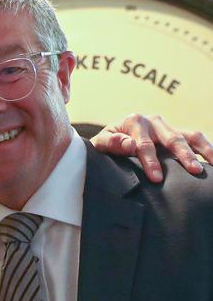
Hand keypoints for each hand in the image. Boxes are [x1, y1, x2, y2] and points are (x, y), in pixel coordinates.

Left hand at [91, 113, 212, 182]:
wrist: (110, 138)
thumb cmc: (105, 144)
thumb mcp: (100, 144)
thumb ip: (110, 143)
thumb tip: (129, 144)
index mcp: (134, 121)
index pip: (144, 144)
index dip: (150, 162)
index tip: (156, 178)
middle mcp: (154, 121)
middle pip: (172, 138)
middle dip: (183, 156)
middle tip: (194, 172)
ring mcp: (167, 126)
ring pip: (190, 136)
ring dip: (203, 150)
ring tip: (211, 165)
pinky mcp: (177, 133)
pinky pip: (195, 139)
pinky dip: (206, 148)